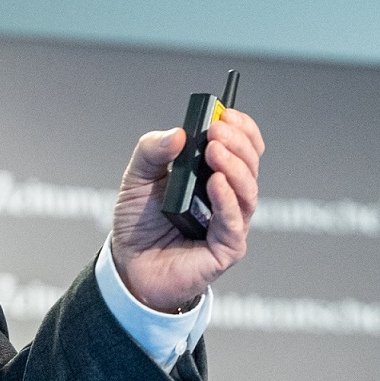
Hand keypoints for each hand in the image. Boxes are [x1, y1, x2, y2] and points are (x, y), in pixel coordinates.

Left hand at [110, 108, 264, 311]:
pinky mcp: (226, 248)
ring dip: (235, 167)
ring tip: (215, 150)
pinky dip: (227, 200)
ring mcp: (229, 223)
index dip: (241, 128)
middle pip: (250, 165)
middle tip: (217, 130)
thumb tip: (178, 133)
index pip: (242, 147)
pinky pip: (234, 221)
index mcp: (213, 176)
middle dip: (237, 142)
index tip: (225, 114)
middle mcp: (226, 197)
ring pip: (248, 191)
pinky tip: (215, 183)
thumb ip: (152, 151)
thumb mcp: (137, 177)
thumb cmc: (138, 223)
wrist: (129, 266)